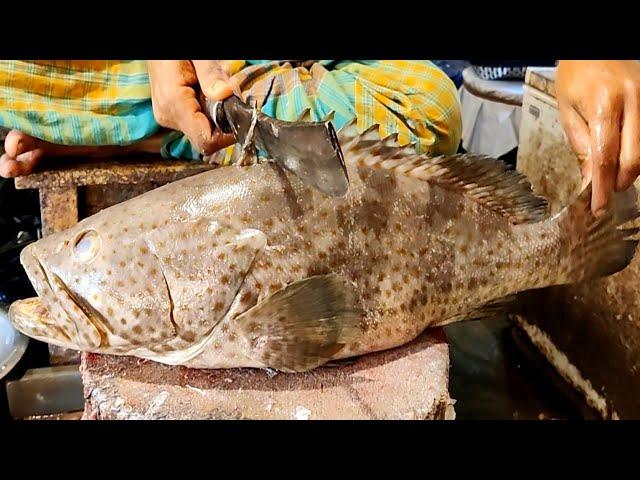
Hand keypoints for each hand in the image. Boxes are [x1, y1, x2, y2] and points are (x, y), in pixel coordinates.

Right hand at [147, 60, 235, 154]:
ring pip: (203, 131)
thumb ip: (211, 74)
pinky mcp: (171, 116)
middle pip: (207, 138)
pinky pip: (197, 123)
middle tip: (224, 93)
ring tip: (211, 88)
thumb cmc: (176, 51)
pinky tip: (204, 92)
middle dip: (222, 120)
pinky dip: (207, 111)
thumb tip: (226, 93)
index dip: (227, 135)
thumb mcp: (199, 56)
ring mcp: (169, 118)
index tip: (239, 117)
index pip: (206, 141)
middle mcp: (169, 117)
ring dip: (215, 114)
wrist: (159, 51)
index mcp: (174, 103)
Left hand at [556, 60, 639, 216]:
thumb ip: (580, 145)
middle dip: (618, 182)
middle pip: (633, 158)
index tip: (597, 209)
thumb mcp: (567, 111)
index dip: (601, 187)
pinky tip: (622, 160)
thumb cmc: (574, 76)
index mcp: (605, 105)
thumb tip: (588, 181)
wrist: (594, 47)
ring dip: (629, 170)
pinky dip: (635, 154)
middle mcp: (633, 103)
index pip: (605, 157)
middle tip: (604, 196)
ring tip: (610, 179)